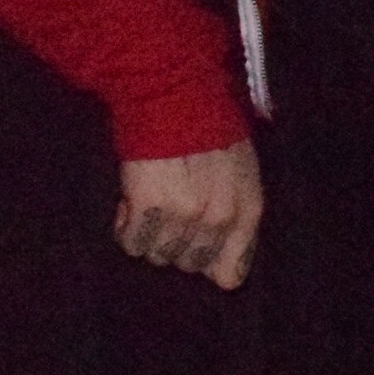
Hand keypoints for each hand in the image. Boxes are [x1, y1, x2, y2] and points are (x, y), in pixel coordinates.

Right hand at [115, 140, 262, 288]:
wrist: (176, 97)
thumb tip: (223, 277)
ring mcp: (183, 215)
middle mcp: (219, 219)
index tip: (192, 245)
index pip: (230, 273)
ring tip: (151, 202)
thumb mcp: (243, 174)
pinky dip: (126, 229)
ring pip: (158, 256)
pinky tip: (130, 205)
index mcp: (247, 210)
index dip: (208, 264)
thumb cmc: (211, 131)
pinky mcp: (148, 206)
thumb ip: (236, 221)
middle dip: (177, 244)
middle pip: (189, 264)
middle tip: (170, 212)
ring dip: (150, 235)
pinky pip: (132, 243)